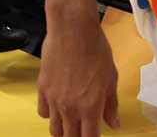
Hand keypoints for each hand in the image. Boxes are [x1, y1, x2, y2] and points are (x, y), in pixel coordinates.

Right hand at [37, 8, 119, 136]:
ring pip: (54, 129)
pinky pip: (42, 112)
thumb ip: (110, 105)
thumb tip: (114, 124)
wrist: (72, 30)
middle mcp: (70, 108)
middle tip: (83, 130)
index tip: (95, 136)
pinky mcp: (42, 88)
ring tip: (70, 124)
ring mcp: (54, 100)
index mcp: (91, 108)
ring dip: (63, 130)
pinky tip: (57, 106)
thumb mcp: (110, 79)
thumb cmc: (96, 51)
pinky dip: (50, 114)